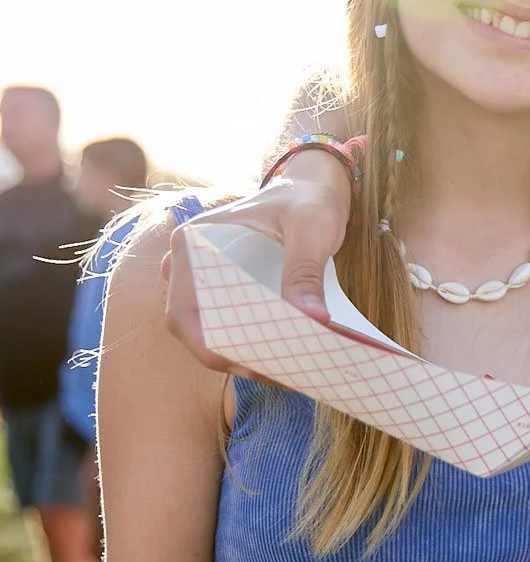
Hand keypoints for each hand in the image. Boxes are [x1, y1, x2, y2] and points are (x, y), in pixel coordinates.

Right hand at [163, 149, 353, 374]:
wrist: (313, 186)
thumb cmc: (309, 200)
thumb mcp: (313, 229)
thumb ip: (306, 271)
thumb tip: (312, 321)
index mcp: (193, 244)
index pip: (185, 311)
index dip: (211, 347)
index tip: (252, 366)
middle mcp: (188, 263)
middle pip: (194, 328)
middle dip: (231, 356)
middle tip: (278, 375)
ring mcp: (203, 278)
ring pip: (211, 330)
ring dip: (243, 353)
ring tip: (286, 371)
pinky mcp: (225, 288)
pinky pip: (230, 323)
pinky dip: (253, 341)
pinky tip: (286, 355)